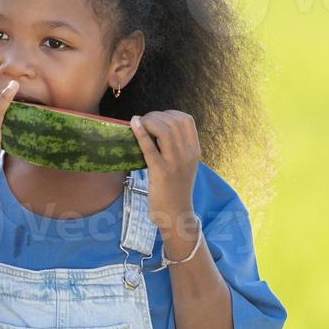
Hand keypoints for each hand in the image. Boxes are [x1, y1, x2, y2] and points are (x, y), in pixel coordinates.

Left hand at [130, 110, 200, 253]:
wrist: (176, 215)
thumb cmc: (176, 190)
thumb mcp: (184, 166)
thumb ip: (177, 148)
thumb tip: (158, 129)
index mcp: (194, 151)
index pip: (187, 120)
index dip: (169, 114)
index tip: (157, 119)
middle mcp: (187, 155)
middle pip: (174, 122)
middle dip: (156, 116)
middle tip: (144, 122)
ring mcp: (175, 163)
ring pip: (164, 130)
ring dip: (148, 121)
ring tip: (139, 124)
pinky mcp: (161, 172)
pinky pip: (150, 147)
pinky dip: (140, 132)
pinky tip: (133, 123)